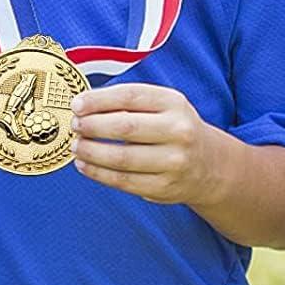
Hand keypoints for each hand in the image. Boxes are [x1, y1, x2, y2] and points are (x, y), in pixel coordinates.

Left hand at [68, 82, 222, 204]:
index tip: (76, 104)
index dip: (98, 100)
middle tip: (75, 125)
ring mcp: (173, 162)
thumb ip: (128, 101)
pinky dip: (98, 173)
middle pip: (125, 127)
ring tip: (76, 146)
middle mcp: (178, 131)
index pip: (129, 97)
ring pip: (122, 158)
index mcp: (174, 103)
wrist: (208, 164)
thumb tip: (83, 104)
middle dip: (92, 126)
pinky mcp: (164, 187)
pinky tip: (84, 165)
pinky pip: (123, 181)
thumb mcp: (161, 105)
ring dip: (91, 152)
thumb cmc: (172, 127)